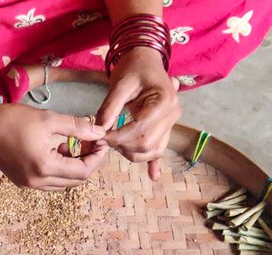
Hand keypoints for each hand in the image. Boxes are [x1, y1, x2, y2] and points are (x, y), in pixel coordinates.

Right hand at [0, 104, 108, 190]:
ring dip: (72, 168)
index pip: (82, 172)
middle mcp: (37, 181)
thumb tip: (99, 132)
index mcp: (45, 167)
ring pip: (62, 183)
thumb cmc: (15, 120)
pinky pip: (48, 182)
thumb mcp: (50, 119)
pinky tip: (55, 151)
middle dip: (86, 162)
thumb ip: (77, 128)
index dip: (96, 158)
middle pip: (74, 181)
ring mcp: (28, 184)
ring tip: (72, 146)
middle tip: (90, 143)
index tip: (101, 142)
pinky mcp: (22, 181)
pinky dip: (58, 170)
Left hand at [96, 47, 180, 180]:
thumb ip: (109, 107)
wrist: (146, 60)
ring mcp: (171, 124)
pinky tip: (153, 177)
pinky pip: (160, 150)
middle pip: (146, 145)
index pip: (140, 130)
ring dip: (129, 152)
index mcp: (164, 101)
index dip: (117, 137)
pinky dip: (155, 163)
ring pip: (151, 152)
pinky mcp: (165, 130)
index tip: (99, 135)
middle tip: (103, 137)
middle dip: (121, 145)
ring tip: (114, 139)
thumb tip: (99, 129)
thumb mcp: (119, 83)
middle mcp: (172, 115)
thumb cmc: (133, 68)